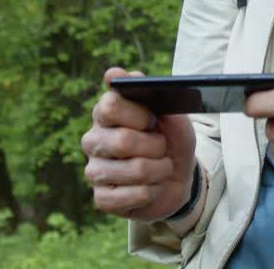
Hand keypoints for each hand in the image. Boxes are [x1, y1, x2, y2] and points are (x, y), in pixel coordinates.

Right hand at [82, 67, 197, 221]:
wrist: (179, 176)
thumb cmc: (170, 138)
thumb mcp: (169, 112)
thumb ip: (145, 91)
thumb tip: (113, 73)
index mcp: (105, 113)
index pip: (110, 106)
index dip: (139, 115)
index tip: (152, 120)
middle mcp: (93, 140)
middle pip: (123, 141)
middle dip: (156, 146)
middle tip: (161, 147)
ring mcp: (94, 171)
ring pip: (134, 171)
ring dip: (159, 170)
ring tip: (160, 167)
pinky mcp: (101, 199)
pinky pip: (129, 196)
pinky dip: (150, 192)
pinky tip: (150, 188)